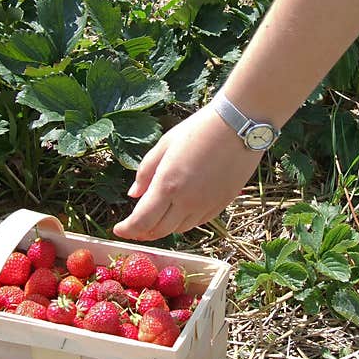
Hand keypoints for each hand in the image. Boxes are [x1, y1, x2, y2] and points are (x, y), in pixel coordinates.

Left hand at [112, 105, 263, 241]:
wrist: (239, 126)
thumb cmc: (199, 129)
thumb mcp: (164, 145)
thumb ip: (145, 172)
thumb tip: (133, 195)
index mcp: (167, 185)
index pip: (142, 221)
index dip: (128, 229)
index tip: (119, 229)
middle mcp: (186, 201)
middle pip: (159, 231)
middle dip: (143, 232)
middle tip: (134, 227)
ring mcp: (206, 205)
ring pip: (179, 229)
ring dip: (164, 227)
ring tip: (156, 218)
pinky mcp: (221, 205)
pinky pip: (197, 222)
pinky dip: (183, 222)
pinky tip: (179, 211)